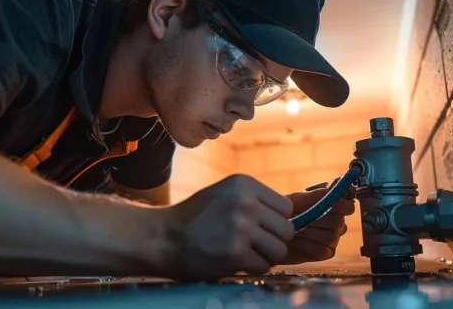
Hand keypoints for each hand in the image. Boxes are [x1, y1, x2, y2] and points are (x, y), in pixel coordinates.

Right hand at [156, 174, 294, 280]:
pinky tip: (234, 262)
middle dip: (274, 241)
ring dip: (265, 257)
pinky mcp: (236, 253)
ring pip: (279, 250)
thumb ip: (254, 200)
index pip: (286, 208)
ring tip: (245, 254)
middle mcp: (245, 203)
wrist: (162, 237)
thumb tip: (290, 218)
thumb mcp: (224, 194)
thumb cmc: (195, 219)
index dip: (275, 222)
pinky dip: (252, 268)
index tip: (259, 228)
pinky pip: (263, 266)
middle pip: (287, 230)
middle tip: (254, 245)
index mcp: (244, 184)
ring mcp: (241, 228)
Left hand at [279, 187, 355, 264]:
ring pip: (331, 237)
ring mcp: (332, 239)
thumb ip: (317, 195)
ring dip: (310, 233)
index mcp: (332, 207)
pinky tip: (297, 242)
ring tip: (296, 230)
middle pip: (339, 222)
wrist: (271, 232)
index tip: (330, 203)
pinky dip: (309, 246)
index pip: (348, 207)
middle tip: (303, 217)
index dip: (342, 206)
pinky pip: (324, 251)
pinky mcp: (325, 253)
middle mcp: (336, 224)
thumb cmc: (284, 213)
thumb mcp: (296, 200)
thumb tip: (335, 186)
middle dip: (319, 220)